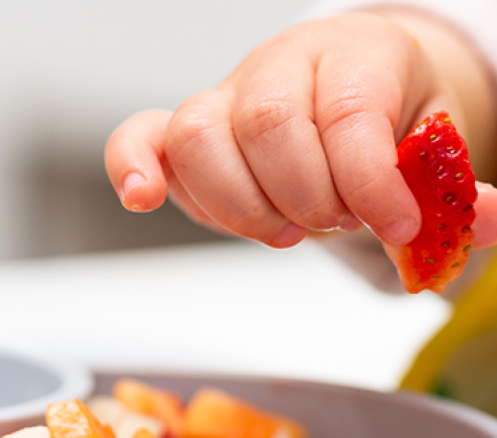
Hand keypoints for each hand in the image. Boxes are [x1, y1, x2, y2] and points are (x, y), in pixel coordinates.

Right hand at [105, 11, 496, 249]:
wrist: (344, 100)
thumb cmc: (384, 123)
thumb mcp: (435, 151)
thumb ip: (455, 189)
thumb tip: (484, 223)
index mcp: (354, 52)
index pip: (348, 111)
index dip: (370, 181)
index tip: (397, 227)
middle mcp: (279, 63)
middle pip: (269, 124)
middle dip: (307, 195)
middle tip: (336, 220)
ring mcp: (224, 97)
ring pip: (200, 137)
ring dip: (243, 206)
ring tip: (285, 229)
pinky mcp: (186, 133)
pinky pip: (140, 137)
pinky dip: (132, 166)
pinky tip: (143, 196)